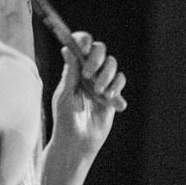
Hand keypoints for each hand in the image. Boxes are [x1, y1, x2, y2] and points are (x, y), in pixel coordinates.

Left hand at [50, 32, 126, 158]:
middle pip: (99, 50)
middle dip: (97, 58)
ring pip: (112, 64)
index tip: (83, 47)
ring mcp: (101, 83)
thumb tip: (67, 49)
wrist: (78, 143)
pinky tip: (109, 100)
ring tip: (99, 92)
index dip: (83, 41)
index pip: (80, 46)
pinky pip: (120, 81)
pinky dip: (116, 87)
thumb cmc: (65, 120)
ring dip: (107, 75)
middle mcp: (88, 73)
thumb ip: (70, 72)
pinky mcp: (112, 95)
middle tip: (88, 74)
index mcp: (73, 70)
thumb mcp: (65, 95)